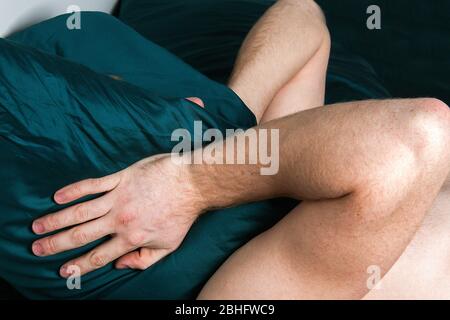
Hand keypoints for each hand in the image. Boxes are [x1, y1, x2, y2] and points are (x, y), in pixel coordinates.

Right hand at [31, 154, 204, 276]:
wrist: (192, 183)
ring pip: (80, 211)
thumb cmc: (182, 214)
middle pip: (82, 234)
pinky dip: (73, 190)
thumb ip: (144, 260)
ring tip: (38, 226)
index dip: (80, 265)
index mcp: (132, 237)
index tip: (63, 270)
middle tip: (38, 248)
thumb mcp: (169, 245)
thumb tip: (121, 265)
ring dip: (56, 219)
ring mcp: (119, 197)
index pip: (99, 255)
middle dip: (57, 243)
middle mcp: (120, 219)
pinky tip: (57, 196)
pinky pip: (92, 185)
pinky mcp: (121, 178)